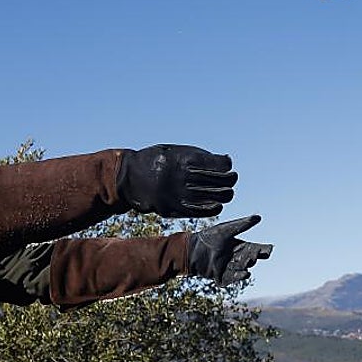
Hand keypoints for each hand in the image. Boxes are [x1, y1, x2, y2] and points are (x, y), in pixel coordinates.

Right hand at [117, 144, 236, 217]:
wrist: (129, 177)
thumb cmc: (156, 160)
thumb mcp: (174, 150)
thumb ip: (197, 155)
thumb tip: (225, 161)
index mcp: (184, 159)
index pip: (219, 164)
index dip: (226, 164)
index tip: (227, 164)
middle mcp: (183, 177)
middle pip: (221, 181)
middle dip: (230, 179)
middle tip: (231, 178)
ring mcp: (179, 194)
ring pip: (216, 197)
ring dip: (225, 194)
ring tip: (226, 191)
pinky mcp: (175, 208)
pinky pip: (204, 211)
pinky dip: (214, 207)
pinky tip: (216, 203)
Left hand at [187, 215, 272, 285]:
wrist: (192, 249)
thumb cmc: (209, 237)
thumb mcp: (227, 230)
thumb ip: (242, 225)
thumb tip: (258, 217)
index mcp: (240, 247)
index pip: (256, 249)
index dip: (263, 250)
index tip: (270, 248)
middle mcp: (236, 258)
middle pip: (250, 259)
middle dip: (254, 257)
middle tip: (256, 253)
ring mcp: (229, 268)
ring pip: (242, 269)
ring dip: (247, 267)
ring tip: (251, 262)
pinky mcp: (220, 276)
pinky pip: (231, 279)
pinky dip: (238, 277)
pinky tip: (246, 274)